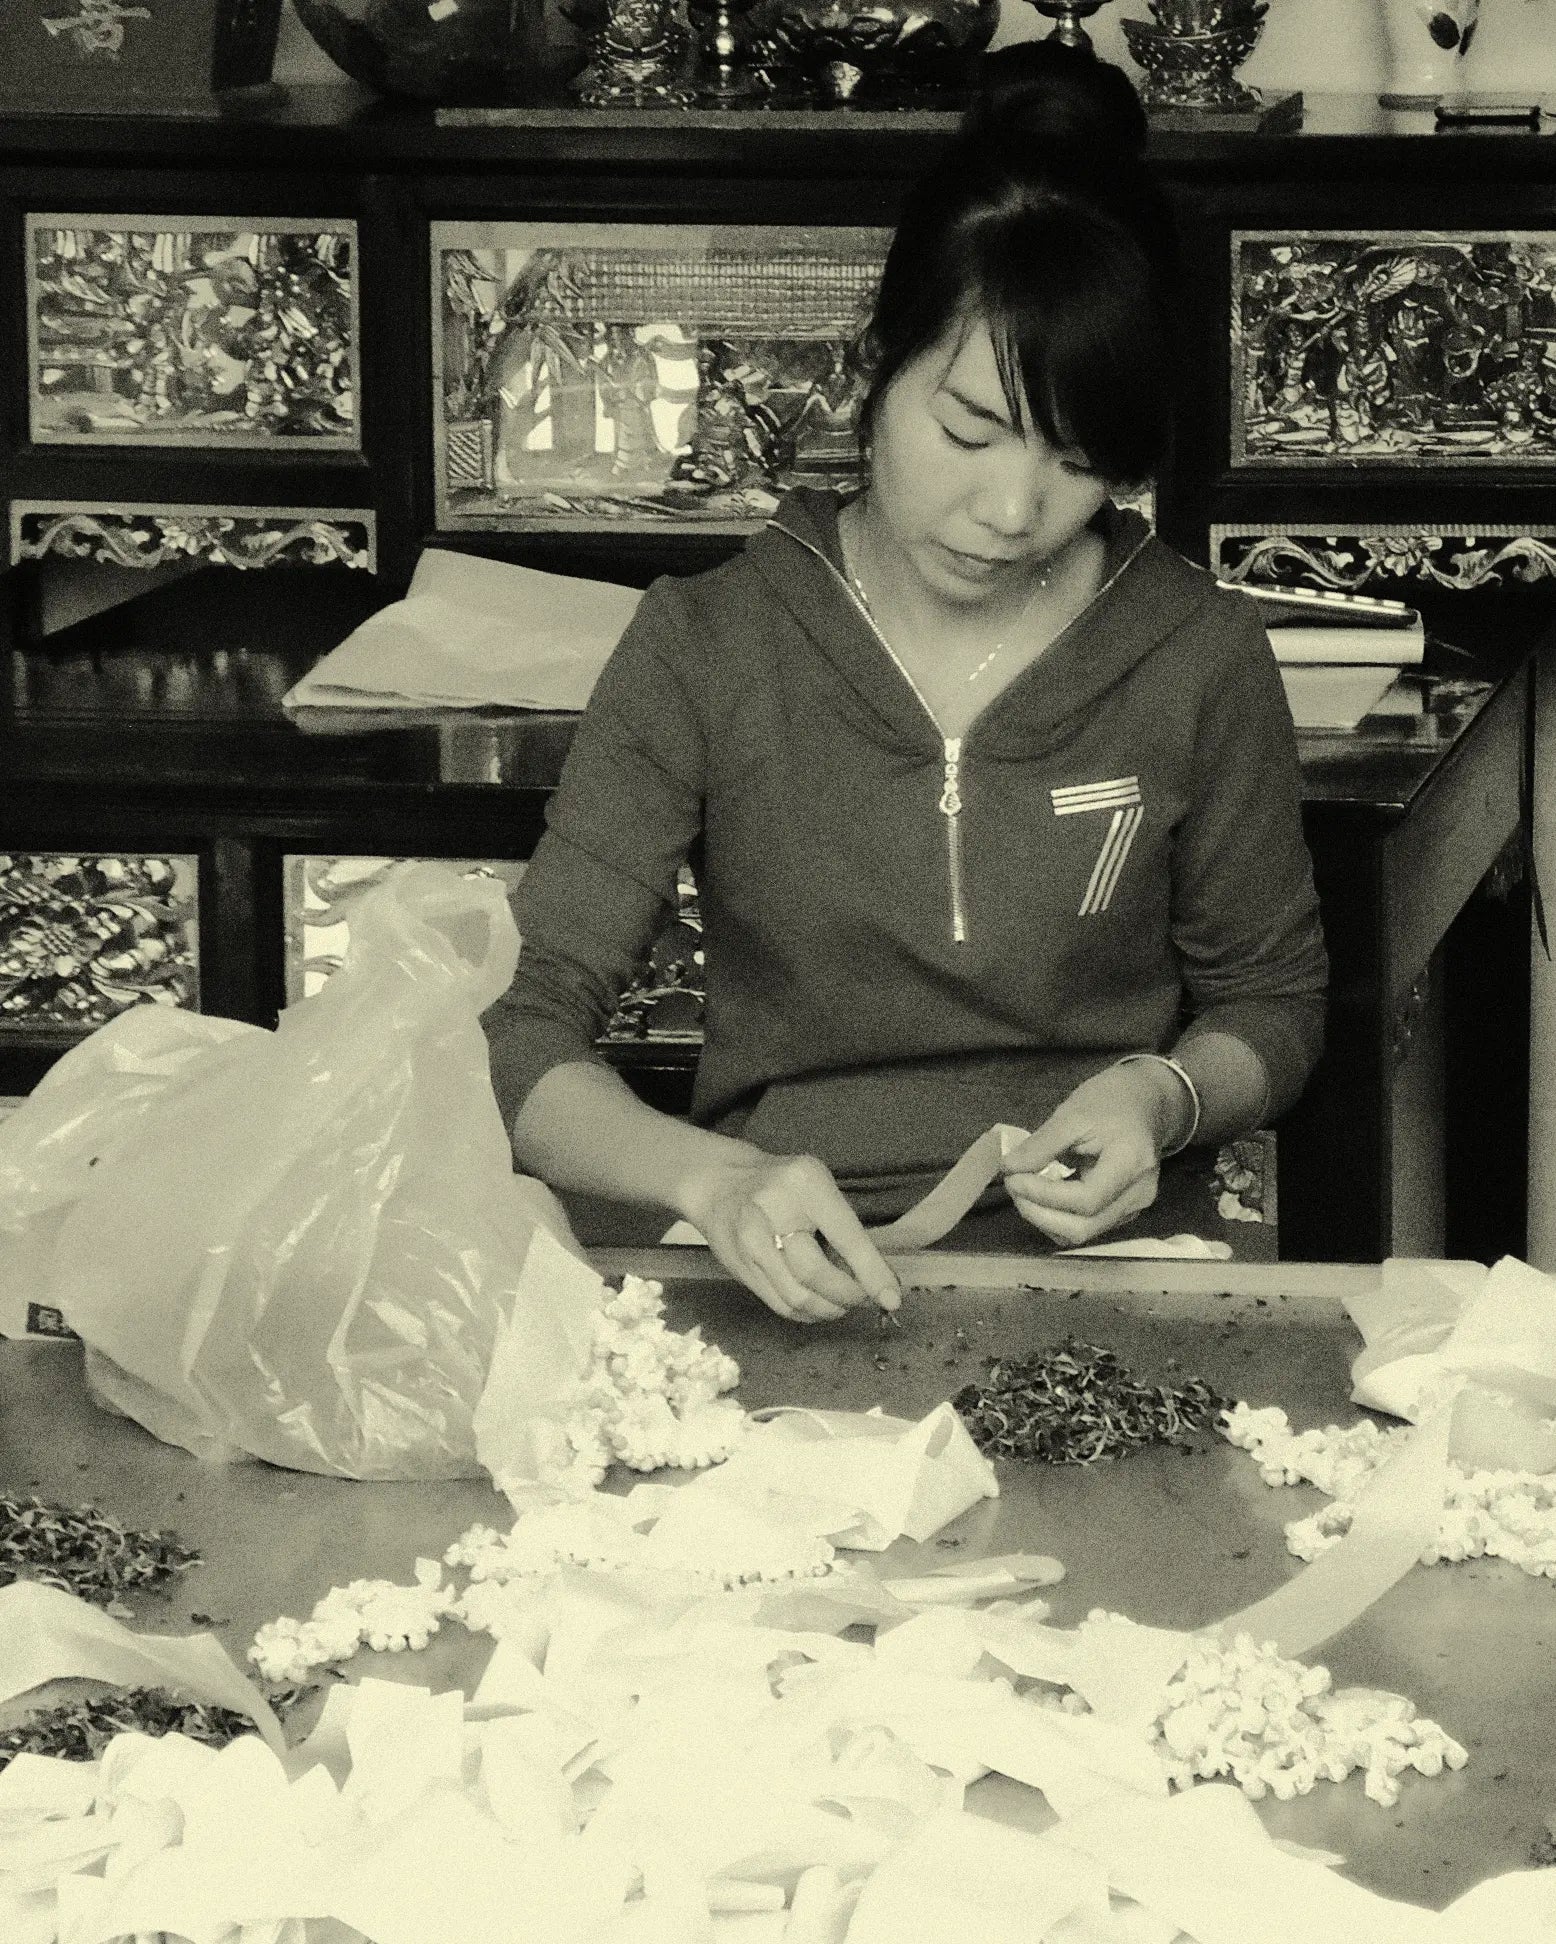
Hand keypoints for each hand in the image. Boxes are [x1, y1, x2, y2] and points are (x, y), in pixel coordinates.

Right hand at [678, 1149, 902, 1324]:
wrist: (719, 1183)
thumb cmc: (782, 1184)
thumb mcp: (817, 1185)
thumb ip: (845, 1225)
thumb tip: (879, 1277)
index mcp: (805, 1184)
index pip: (845, 1235)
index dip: (871, 1272)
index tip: (892, 1298)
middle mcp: (772, 1212)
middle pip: (816, 1273)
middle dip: (849, 1295)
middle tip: (864, 1298)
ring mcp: (750, 1243)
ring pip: (798, 1297)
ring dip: (829, 1309)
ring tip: (843, 1304)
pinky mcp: (739, 1269)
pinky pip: (780, 1305)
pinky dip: (808, 1314)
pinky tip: (820, 1306)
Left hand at [1000, 1061, 1186, 1247]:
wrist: (1148, 1103)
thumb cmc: (1112, 1100)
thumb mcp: (1073, 1113)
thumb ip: (1041, 1144)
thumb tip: (1007, 1169)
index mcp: (1131, 1164)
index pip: (1086, 1200)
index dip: (1044, 1195)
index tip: (1012, 1178)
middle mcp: (1138, 1195)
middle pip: (1083, 1227)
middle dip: (1039, 1213)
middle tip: (1012, 1186)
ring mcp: (1134, 1208)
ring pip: (1081, 1233)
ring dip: (1044, 1218)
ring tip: (1022, 1189)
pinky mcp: (1123, 1213)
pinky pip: (1085, 1226)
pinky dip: (1056, 1217)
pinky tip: (1041, 1195)